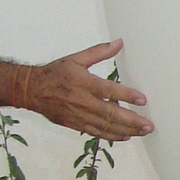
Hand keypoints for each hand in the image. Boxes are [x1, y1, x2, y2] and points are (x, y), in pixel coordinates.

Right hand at [28, 39, 154, 140]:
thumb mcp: (76, 59)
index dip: (127, 96)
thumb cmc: (54, 73)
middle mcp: (82, 101)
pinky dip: (111, 136)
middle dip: (131, 121)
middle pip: (110, 114)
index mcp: (84, 82)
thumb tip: (118, 42)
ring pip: (105, 126)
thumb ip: (99, 51)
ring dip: (126, 131)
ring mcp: (78, 115)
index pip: (109, 90)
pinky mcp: (75, 124)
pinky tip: (125, 136)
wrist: (31, 90)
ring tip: (142, 132)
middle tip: (148, 125)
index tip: (142, 100)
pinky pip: (96, 132)